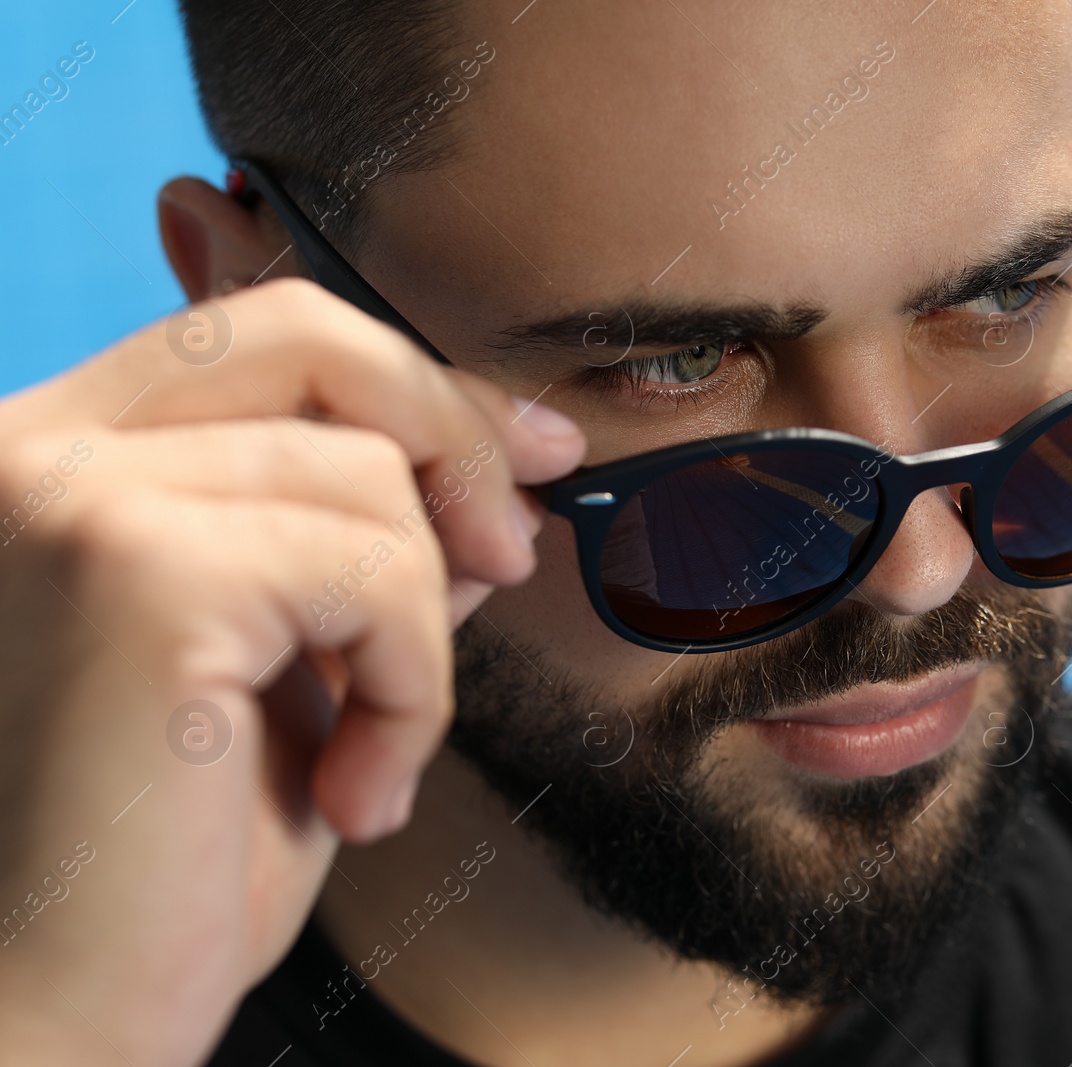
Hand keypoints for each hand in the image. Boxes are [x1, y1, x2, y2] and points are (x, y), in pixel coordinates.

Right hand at [0, 278, 583, 1064]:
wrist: (48, 1025)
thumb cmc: (158, 869)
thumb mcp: (287, 674)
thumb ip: (362, 560)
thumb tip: (491, 484)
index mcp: (48, 464)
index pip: (259, 339)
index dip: (413, 383)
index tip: (530, 452)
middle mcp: (27, 452)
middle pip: (309, 342)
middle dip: (452, 437)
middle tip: (515, 557)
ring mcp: (67, 498)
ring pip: (367, 477)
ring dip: (419, 631)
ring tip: (371, 755)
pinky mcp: (136, 570)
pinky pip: (379, 571)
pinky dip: (414, 684)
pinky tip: (358, 788)